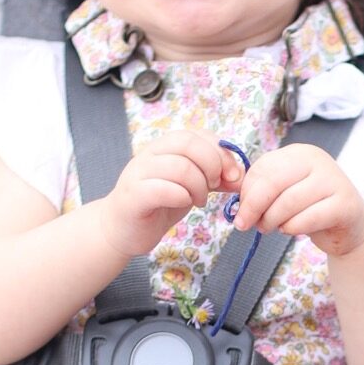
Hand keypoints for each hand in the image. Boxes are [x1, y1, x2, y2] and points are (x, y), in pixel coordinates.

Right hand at [99, 125, 242, 257]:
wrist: (123, 229)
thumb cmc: (158, 205)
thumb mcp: (191, 187)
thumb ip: (213, 178)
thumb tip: (241, 176)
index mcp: (165, 147)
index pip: (198, 134)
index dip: (221, 152)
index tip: (232, 175)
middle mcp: (150, 153)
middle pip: (188, 143)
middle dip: (211, 165)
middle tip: (213, 186)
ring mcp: (139, 173)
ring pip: (179, 166)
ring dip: (198, 186)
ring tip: (199, 200)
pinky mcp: (133, 195)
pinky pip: (163, 189)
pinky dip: (181, 197)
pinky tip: (184, 204)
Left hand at [224, 142, 363, 258]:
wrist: (350, 226)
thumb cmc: (312, 209)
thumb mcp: (285, 193)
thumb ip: (264, 191)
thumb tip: (239, 204)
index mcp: (299, 153)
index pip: (263, 168)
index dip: (246, 193)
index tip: (241, 212)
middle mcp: (318, 161)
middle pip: (273, 182)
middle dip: (254, 207)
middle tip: (247, 225)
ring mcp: (334, 181)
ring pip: (288, 202)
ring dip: (272, 221)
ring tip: (270, 229)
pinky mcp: (345, 204)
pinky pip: (308, 219)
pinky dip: (292, 228)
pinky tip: (290, 230)